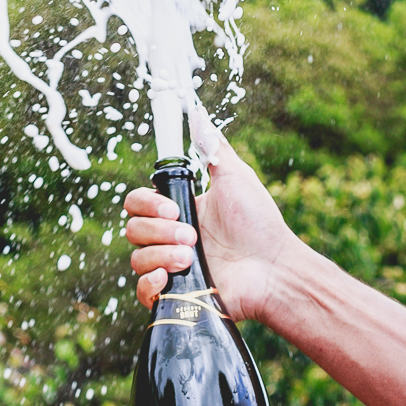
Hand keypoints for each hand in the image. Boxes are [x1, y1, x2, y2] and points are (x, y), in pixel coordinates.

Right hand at [122, 117, 301, 323]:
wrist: (273, 269)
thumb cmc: (260, 224)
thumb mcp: (236, 177)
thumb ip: (213, 147)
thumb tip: (197, 111)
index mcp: (181, 211)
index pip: (138, 202)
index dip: (147, 203)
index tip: (174, 208)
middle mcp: (171, 239)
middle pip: (132, 229)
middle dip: (159, 230)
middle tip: (192, 235)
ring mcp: (172, 267)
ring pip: (136, 258)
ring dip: (161, 254)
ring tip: (192, 256)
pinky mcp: (176, 294)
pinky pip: (142, 290)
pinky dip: (151, 283)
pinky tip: (171, 277)